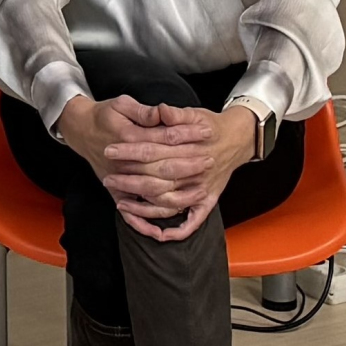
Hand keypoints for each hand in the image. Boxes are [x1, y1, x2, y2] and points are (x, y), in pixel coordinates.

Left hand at [101, 102, 255, 241]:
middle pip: (157, 180)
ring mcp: (203, 189)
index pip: (153, 152)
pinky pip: (194, 221)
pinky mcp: (209, 200)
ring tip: (121, 203)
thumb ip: (175, 114)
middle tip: (108, 180)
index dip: (129, 151)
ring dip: (144, 207)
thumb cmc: (209, 125)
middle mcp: (197, 173)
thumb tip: (162, 110)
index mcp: (190, 149)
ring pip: (170, 204)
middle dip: (129, 181)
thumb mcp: (193, 113)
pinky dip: (179, 231)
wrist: (237, 137)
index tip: (109, 151)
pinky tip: (160, 235)